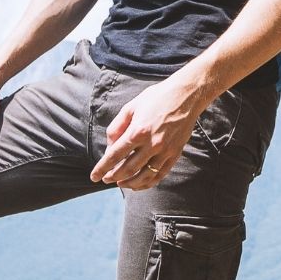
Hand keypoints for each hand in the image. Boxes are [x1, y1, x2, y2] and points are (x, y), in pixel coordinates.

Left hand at [90, 76, 208, 188]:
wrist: (186, 95)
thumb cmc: (156, 98)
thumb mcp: (130, 107)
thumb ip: (117, 127)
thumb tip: (110, 147)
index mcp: (138, 131)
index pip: (115, 156)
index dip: (102, 168)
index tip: (94, 177)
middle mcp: (152, 144)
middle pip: (128, 169)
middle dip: (114, 177)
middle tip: (106, 179)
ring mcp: (165, 151)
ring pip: (144, 176)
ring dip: (129, 183)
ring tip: (120, 183)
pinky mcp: (175, 154)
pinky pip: (160, 175)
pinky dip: (148, 183)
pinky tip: (139, 184)